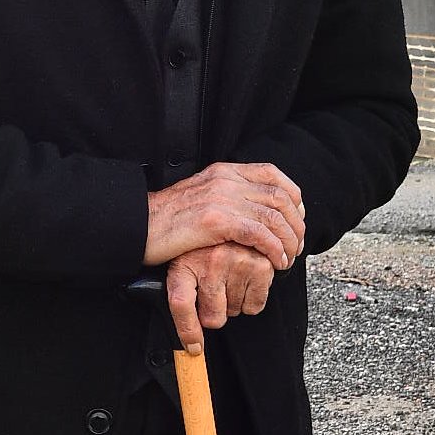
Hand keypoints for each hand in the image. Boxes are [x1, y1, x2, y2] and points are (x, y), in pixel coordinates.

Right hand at [144, 161, 304, 270]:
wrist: (138, 226)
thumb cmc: (168, 221)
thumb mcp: (201, 197)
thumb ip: (226, 196)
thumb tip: (252, 210)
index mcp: (224, 171)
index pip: (272, 175)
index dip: (293, 198)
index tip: (296, 220)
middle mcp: (226, 180)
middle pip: (279, 197)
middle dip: (295, 224)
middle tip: (296, 246)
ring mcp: (220, 198)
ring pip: (273, 216)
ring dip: (288, 241)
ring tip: (288, 259)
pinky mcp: (215, 221)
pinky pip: (258, 233)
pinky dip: (273, 249)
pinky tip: (275, 263)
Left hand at [165, 245, 275, 353]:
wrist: (224, 224)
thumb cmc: (201, 250)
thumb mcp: (179, 266)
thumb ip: (181, 299)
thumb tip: (192, 346)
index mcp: (185, 264)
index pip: (182, 303)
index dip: (188, 331)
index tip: (194, 348)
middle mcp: (211, 261)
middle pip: (213, 318)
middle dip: (214, 310)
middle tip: (212, 290)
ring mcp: (238, 262)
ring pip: (235, 311)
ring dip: (233, 302)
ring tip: (228, 280)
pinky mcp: (261, 266)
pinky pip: (255, 306)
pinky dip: (251, 300)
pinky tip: (244, 280)